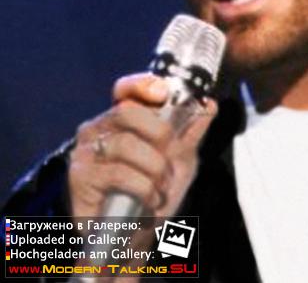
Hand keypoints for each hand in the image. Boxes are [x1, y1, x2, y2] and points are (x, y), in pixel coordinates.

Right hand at [69, 73, 216, 219]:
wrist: (131, 240)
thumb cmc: (153, 195)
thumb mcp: (180, 161)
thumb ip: (192, 132)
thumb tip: (209, 105)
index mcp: (121, 119)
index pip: (125, 89)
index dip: (142, 85)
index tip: (164, 93)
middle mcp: (99, 129)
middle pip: (128, 112)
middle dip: (160, 133)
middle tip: (171, 156)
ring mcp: (87, 151)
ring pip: (126, 144)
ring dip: (155, 168)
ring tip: (162, 187)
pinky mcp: (80, 177)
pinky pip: (118, 173)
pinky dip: (143, 187)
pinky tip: (150, 200)